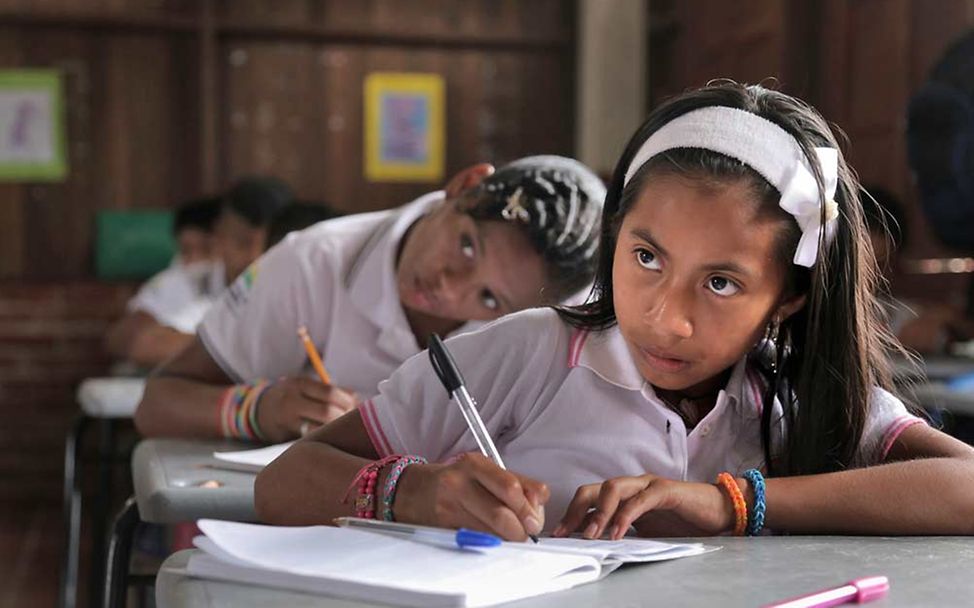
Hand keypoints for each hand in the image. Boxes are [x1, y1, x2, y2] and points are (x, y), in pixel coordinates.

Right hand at [256, 377, 357, 441]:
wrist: (260, 410)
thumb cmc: (293, 397)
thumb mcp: (306, 387)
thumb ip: (329, 392)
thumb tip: (357, 399)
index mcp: (299, 384)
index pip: (330, 392)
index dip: (347, 400)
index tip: (355, 406)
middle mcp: (291, 400)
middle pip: (326, 411)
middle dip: (343, 417)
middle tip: (350, 420)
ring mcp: (287, 420)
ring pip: (319, 429)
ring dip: (335, 430)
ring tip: (342, 429)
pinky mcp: (285, 436)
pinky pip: (310, 439)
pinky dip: (323, 438)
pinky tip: (330, 437)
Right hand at [392, 452, 548, 540]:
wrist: (411, 490)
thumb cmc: (454, 481)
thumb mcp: (483, 472)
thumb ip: (516, 483)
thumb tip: (540, 504)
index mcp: (475, 464)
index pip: (511, 488)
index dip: (529, 508)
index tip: (534, 520)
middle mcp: (460, 483)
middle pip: (501, 514)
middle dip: (520, 531)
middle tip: (525, 535)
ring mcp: (448, 507)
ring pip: (489, 532)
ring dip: (506, 540)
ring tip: (508, 537)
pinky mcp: (441, 528)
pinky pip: (474, 541)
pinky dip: (489, 544)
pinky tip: (490, 540)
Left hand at [553, 474, 736, 539]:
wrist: (718, 511)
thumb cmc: (682, 520)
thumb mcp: (645, 530)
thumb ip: (621, 530)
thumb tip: (593, 541)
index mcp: (624, 494)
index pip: (589, 498)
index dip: (571, 514)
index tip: (558, 534)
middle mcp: (631, 485)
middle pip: (593, 489)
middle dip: (575, 510)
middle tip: (565, 533)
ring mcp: (647, 485)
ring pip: (613, 489)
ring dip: (598, 513)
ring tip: (590, 535)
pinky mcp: (665, 490)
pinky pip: (640, 500)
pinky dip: (625, 516)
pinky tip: (616, 533)